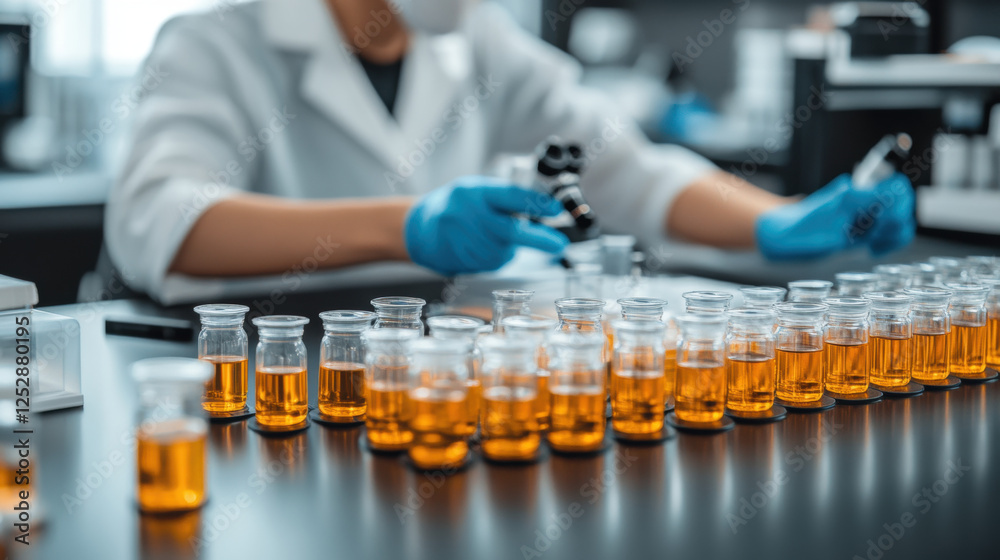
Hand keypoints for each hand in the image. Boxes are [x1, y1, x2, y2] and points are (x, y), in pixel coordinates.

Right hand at [405, 176, 568, 274]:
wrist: (420, 229)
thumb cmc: (457, 206)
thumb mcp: (476, 191)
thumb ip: (503, 199)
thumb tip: (543, 209)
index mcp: (474, 192)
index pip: (510, 196)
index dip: (536, 204)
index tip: (557, 210)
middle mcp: (467, 215)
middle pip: (510, 231)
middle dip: (539, 239)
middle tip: (559, 245)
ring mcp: (462, 240)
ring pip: (503, 251)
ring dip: (509, 247)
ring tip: (493, 236)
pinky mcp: (461, 260)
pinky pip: (491, 262)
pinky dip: (496, 256)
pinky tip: (481, 246)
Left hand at [755, 172, 914, 260]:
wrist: (782, 237)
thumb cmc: (798, 224)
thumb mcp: (827, 212)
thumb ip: (853, 200)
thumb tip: (879, 188)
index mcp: (857, 190)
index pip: (896, 185)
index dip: (898, 202)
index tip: (882, 220)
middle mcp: (864, 200)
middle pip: (903, 203)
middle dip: (896, 221)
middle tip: (873, 234)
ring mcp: (864, 216)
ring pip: (899, 220)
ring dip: (894, 234)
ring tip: (872, 244)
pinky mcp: (861, 232)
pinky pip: (888, 234)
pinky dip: (888, 243)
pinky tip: (873, 249)